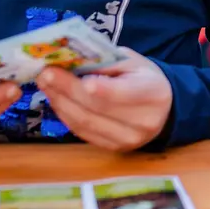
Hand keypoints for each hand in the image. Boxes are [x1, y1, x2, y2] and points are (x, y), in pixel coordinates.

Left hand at [37, 47, 172, 151]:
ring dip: (60, 102)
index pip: (123, 93)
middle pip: (97, 108)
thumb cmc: (145, 78)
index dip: (100, 88)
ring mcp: (127, 139)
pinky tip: (56, 99)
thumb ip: (106, 62)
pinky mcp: (113, 148)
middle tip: (46, 73)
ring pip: (85, 123)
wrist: (163, 110)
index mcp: (153, 93)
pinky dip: (65, 114)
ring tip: (45, 84)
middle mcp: (143, 121)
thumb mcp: (133, 61)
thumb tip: (71, 60)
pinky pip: (82, 132)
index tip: (77, 77)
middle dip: (67, 89)